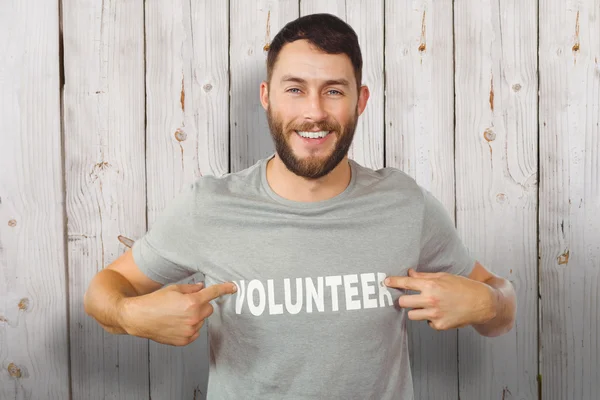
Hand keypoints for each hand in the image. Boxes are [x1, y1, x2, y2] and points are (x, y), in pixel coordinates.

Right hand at [119, 281, 236, 345]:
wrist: (138, 318)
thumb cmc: (154, 302)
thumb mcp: (173, 289)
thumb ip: (191, 289)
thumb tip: (202, 288)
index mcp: (192, 302)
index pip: (213, 293)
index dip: (224, 289)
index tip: (232, 287)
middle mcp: (193, 317)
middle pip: (208, 309)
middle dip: (201, 305)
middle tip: (186, 304)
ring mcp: (190, 330)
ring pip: (201, 321)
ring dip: (194, 317)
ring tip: (176, 315)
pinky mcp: (185, 340)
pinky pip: (195, 332)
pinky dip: (189, 328)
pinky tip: (176, 323)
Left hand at [385, 269, 496, 329]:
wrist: (482, 303)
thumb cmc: (463, 287)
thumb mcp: (444, 277)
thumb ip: (424, 277)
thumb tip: (409, 274)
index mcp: (431, 286)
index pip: (405, 283)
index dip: (393, 282)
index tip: (386, 282)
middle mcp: (431, 300)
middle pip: (402, 302)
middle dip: (403, 300)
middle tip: (408, 298)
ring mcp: (434, 314)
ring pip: (412, 315)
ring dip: (415, 310)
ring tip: (427, 306)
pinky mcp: (439, 325)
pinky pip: (427, 322)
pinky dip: (430, 318)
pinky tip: (441, 312)